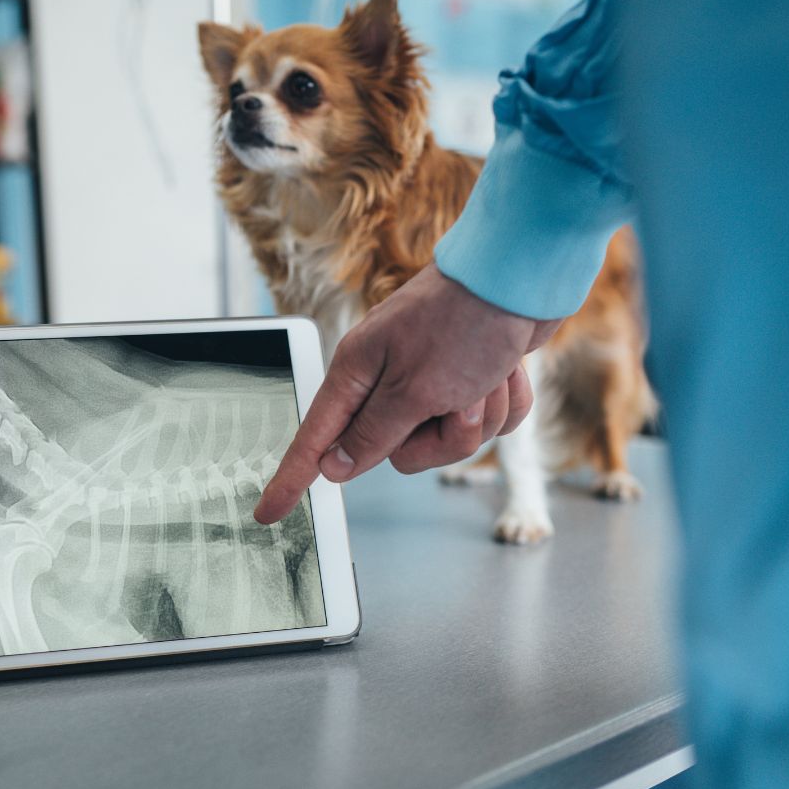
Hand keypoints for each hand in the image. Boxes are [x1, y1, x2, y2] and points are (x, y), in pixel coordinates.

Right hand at [255, 265, 560, 523]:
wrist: (520, 275)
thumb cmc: (463, 323)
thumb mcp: (413, 390)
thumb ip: (371, 435)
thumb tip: (333, 467)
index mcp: (358, 373)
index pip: (316, 439)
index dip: (292, 478)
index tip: (268, 513)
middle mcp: (388, 378)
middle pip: (400, 451)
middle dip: (442, 438)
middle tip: (459, 402)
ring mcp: (430, 378)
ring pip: (449, 440)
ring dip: (480, 416)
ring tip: (488, 377)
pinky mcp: (469, 379)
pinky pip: (485, 422)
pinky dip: (503, 402)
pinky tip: (506, 372)